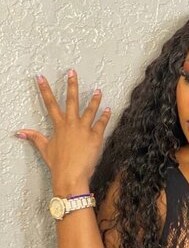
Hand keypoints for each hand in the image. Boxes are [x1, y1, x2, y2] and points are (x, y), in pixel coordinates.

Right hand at [15, 70, 110, 185]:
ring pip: (90, 110)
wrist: (71, 175)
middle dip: (72, 84)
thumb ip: (35, 137)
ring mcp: (85, 129)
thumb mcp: (45, 149)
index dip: (44, 89)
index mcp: (59, 126)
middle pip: (72, 100)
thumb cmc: (58, 164)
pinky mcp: (96, 137)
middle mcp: (72, 124)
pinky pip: (102, 124)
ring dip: (95, 100)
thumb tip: (20, 132)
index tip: (41, 78)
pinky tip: (108, 110)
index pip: (50, 104)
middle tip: (73, 72)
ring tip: (98, 90)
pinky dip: (105, 116)